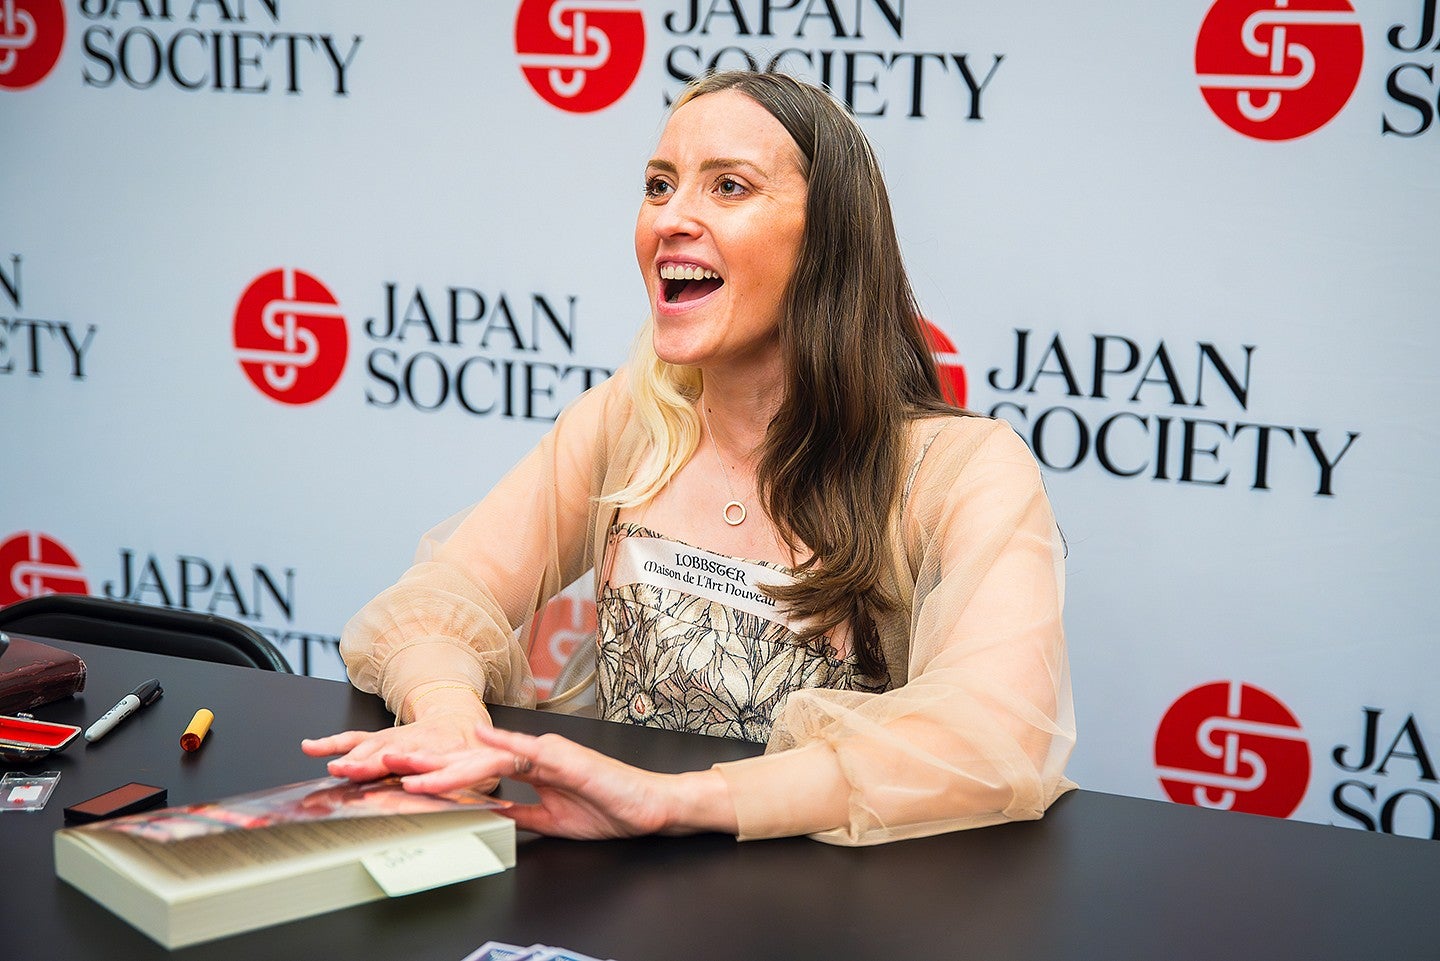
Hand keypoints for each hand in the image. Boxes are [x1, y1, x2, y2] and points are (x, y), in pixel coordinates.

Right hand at [301, 712, 495, 786]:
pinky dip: (332, 744)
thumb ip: (478, 784)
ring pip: (370, 745)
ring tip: (335, 768)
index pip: (422, 759)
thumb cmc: (470, 749)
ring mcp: (394, 740)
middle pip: (389, 752)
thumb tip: (483, 801)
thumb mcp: (484, 769)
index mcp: (440, 750)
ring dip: (352, 757)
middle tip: (352, 772)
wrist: (460, 719)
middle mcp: (412, 742)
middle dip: (370, 763)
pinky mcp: (381, 740)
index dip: (408, 763)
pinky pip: (354, 740)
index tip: (391, 766)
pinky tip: (311, 748)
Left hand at [382, 725, 737, 839]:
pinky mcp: (565, 757)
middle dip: (426, 764)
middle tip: (384, 767)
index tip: (399, 782)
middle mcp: (533, 753)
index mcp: (528, 767)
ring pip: (488, 757)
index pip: (473, 771)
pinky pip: (527, 751)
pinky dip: (502, 747)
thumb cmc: (608, 808)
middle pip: (471, 759)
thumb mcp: (550, 819)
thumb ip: (518, 812)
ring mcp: (548, 751)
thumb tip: (486, 813)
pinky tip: (477, 743)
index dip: (436, 775)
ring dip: (449, 765)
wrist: (648, 806)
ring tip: (413, 771)